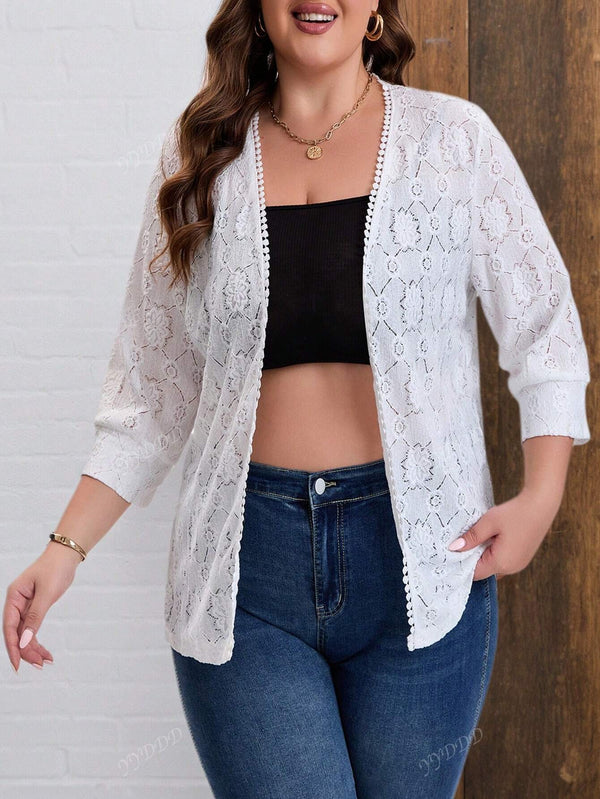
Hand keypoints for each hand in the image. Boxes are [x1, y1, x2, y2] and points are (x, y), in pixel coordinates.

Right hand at [3, 541, 81, 672]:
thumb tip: (25, 640)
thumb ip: (35, 617)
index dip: (12, 647)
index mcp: (14, 597)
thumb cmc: (55, 568)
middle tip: (39, 664)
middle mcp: (17, 602)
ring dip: (33, 648)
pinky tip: (45, 652)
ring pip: (25, 632)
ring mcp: (25, 605)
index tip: (18, 664)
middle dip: (26, 650)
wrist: (66, 555)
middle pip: (17, 632)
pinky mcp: (35, 607)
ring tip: (45, 661)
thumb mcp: (46, 594)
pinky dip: (38, 639)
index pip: (9, 627)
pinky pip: (33, 627)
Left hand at [447, 488, 561, 580]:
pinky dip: (494, 553)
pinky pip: (503, 560)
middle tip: (462, 543)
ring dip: (483, 555)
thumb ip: (471, 537)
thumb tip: (453, 548)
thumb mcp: (488, 523)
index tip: (452, 553)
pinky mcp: (523, 557)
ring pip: (494, 566)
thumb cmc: (515, 513)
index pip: (475, 574)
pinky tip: (490, 538)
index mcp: (502, 563)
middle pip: (484, 571)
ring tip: (475, 538)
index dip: (462, 565)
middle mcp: (512, 568)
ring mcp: (519, 564)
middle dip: (472, 559)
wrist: (541, 504)